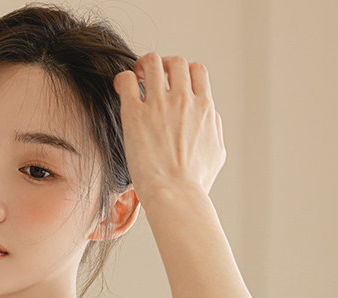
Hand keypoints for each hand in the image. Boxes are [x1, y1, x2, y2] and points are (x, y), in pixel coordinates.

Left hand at [113, 54, 225, 201]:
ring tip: (135, 78)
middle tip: (152, 78)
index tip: (174, 83)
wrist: (176, 196)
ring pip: (151, 62)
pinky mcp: (135, 115)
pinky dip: (122, 79)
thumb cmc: (195, 184)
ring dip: (142, 65)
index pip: (197, 71)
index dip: (184, 73)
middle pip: (176, 62)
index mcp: (204, 107)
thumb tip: (212, 116)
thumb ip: (215, 129)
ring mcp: (159, 105)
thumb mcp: (217, 154)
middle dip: (164, 65)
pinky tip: (120, 89)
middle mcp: (183, 100)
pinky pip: (125, 80)